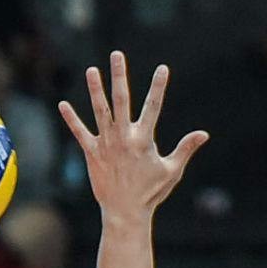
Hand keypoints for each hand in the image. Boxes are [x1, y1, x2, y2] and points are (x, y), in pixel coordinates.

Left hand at [58, 52, 208, 221]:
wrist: (125, 213)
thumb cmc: (151, 193)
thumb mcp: (172, 170)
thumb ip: (185, 149)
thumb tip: (204, 134)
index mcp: (144, 139)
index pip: (153, 107)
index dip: (158, 87)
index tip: (162, 68)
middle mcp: (124, 137)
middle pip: (122, 100)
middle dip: (120, 76)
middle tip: (117, 55)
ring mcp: (106, 144)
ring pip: (100, 111)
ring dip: (95, 90)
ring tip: (91, 70)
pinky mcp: (91, 154)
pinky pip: (80, 133)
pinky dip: (71, 119)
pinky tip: (62, 104)